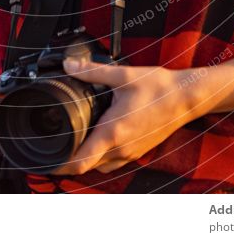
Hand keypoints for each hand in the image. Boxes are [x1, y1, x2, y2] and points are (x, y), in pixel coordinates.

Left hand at [49, 57, 193, 175]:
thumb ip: (92, 71)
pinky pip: (114, 161)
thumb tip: (69, 65)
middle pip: (86, 166)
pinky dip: (102, 155)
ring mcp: (132, 152)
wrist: (187, 97)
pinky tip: (101, 136)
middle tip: (55, 143)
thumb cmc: (160, 88)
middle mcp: (121, 148)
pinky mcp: (139, 151)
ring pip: (101, 165)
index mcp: (113, 132)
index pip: (79, 162)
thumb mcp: (123, 74)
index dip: (59, 164)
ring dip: (86, 157)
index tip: (46, 157)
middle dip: (68, 159)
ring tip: (75, 138)